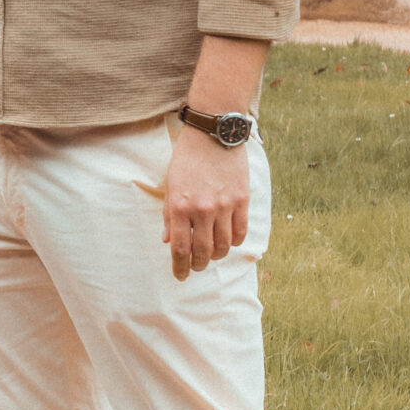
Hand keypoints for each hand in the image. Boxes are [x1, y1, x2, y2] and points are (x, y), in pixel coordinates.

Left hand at [162, 122, 250, 279]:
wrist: (213, 134)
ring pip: (224, 246)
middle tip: (195, 267)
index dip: (180, 267)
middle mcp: (203, 210)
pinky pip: (240, 232)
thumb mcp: (171, 185)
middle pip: (203, 252)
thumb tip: (168, 241)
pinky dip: (234, 242)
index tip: (179, 276)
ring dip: (216, 255)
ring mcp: (224, 206)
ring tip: (211, 255)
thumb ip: (170, 215)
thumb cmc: (187, 158)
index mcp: (180, 206)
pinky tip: (228, 241)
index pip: (180, 248)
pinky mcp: (242, 200)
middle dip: (198, 265)